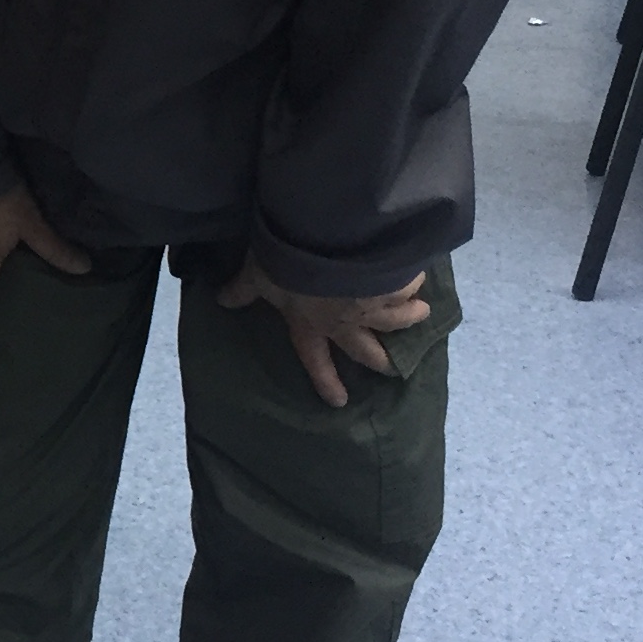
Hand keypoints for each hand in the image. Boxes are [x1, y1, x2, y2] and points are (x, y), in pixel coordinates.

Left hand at [219, 258, 430, 405]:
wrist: (326, 240)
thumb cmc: (286, 263)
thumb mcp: (257, 275)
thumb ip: (242, 289)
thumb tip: (220, 300)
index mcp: (311, 324)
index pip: (315, 359)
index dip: (325, 380)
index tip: (339, 401)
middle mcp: (345, 322)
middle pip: (366, 349)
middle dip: (380, 360)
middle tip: (391, 369)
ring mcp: (373, 305)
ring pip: (397, 320)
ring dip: (410, 318)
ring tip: (422, 314)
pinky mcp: (394, 283)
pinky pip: (409, 286)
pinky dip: (414, 282)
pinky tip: (421, 277)